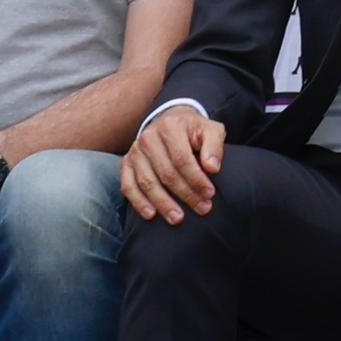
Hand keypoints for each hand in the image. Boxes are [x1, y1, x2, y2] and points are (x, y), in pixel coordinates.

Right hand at [117, 109, 224, 229]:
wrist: (171, 121)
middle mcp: (148, 137)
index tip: (210, 194)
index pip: (182, 159)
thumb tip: (213, 168)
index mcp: (170, 126)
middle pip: (166, 173)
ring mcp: (135, 151)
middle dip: (186, 194)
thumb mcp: (210, 130)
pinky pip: (128, 186)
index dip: (196, 179)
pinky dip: (139, 202)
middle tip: (202, 208)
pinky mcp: (126, 163)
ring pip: (147, 183)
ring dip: (163, 204)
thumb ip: (214, 146)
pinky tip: (151, 214)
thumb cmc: (194, 130)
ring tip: (178, 218)